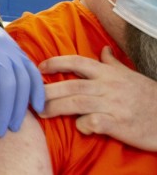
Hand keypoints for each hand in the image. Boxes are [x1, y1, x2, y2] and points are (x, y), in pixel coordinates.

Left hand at [39, 46, 156, 150]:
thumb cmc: (148, 96)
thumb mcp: (130, 75)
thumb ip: (112, 63)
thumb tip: (103, 49)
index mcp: (108, 73)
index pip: (77, 62)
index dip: (56, 63)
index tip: (39, 67)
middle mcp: (108, 86)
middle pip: (71, 85)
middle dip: (48, 90)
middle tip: (31, 97)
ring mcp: (113, 105)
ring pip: (77, 103)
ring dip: (57, 108)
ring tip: (42, 113)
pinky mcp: (120, 124)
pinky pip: (95, 122)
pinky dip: (84, 125)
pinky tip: (79, 127)